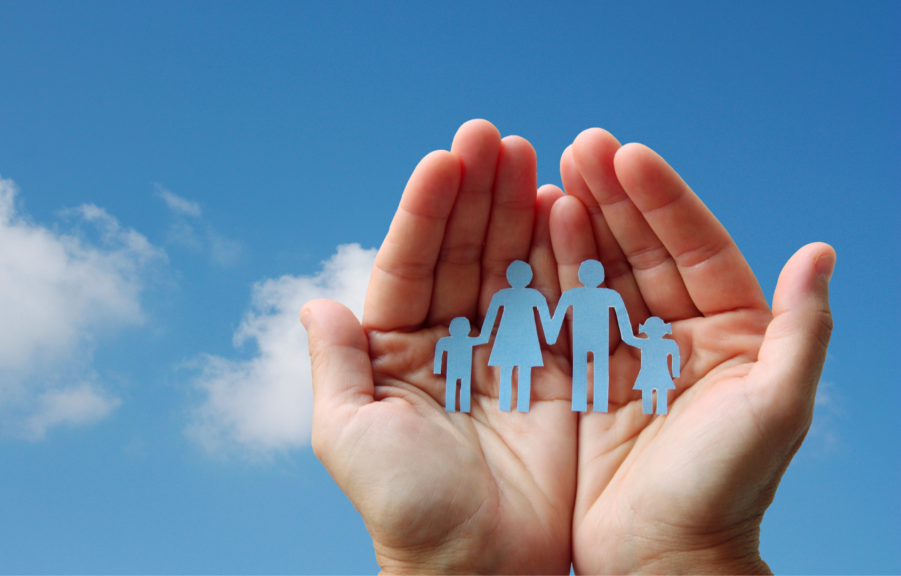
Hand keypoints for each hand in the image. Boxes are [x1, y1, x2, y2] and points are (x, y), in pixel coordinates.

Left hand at [302, 120, 577, 573]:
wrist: (481, 570)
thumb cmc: (406, 511)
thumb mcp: (349, 437)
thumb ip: (334, 367)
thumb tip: (314, 304)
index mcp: (393, 351)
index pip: (408, 265)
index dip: (425, 213)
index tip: (444, 160)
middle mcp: (446, 343)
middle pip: (461, 253)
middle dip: (475, 195)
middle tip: (494, 137)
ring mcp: (501, 353)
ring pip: (508, 267)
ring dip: (518, 212)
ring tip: (532, 157)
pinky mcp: (552, 372)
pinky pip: (556, 305)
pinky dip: (563, 259)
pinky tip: (567, 211)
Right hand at [555, 129, 833, 573]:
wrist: (664, 563)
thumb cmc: (727, 493)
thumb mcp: (774, 411)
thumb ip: (799, 332)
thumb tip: (820, 253)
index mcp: (734, 335)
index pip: (696, 249)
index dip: (663, 200)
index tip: (627, 154)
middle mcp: (682, 337)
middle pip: (644, 251)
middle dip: (613, 198)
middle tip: (578, 147)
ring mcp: (631, 356)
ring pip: (601, 275)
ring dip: (577, 226)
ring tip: (547, 177)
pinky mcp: (588, 381)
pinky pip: (566, 317)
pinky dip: (549, 278)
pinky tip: (530, 238)